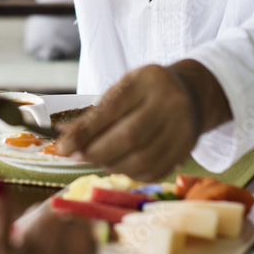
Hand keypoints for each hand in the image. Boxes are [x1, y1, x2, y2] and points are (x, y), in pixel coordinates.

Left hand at [56, 61, 231, 181]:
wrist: (191, 94)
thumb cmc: (146, 92)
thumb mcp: (123, 88)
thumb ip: (98, 112)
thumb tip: (66, 139)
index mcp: (147, 81)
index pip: (112, 109)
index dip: (85, 131)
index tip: (63, 146)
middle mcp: (169, 103)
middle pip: (129, 137)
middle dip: (96, 152)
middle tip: (77, 156)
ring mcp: (182, 128)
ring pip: (141, 159)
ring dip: (111, 165)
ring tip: (97, 159)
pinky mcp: (185, 150)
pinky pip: (153, 171)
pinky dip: (129, 172)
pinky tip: (119, 165)